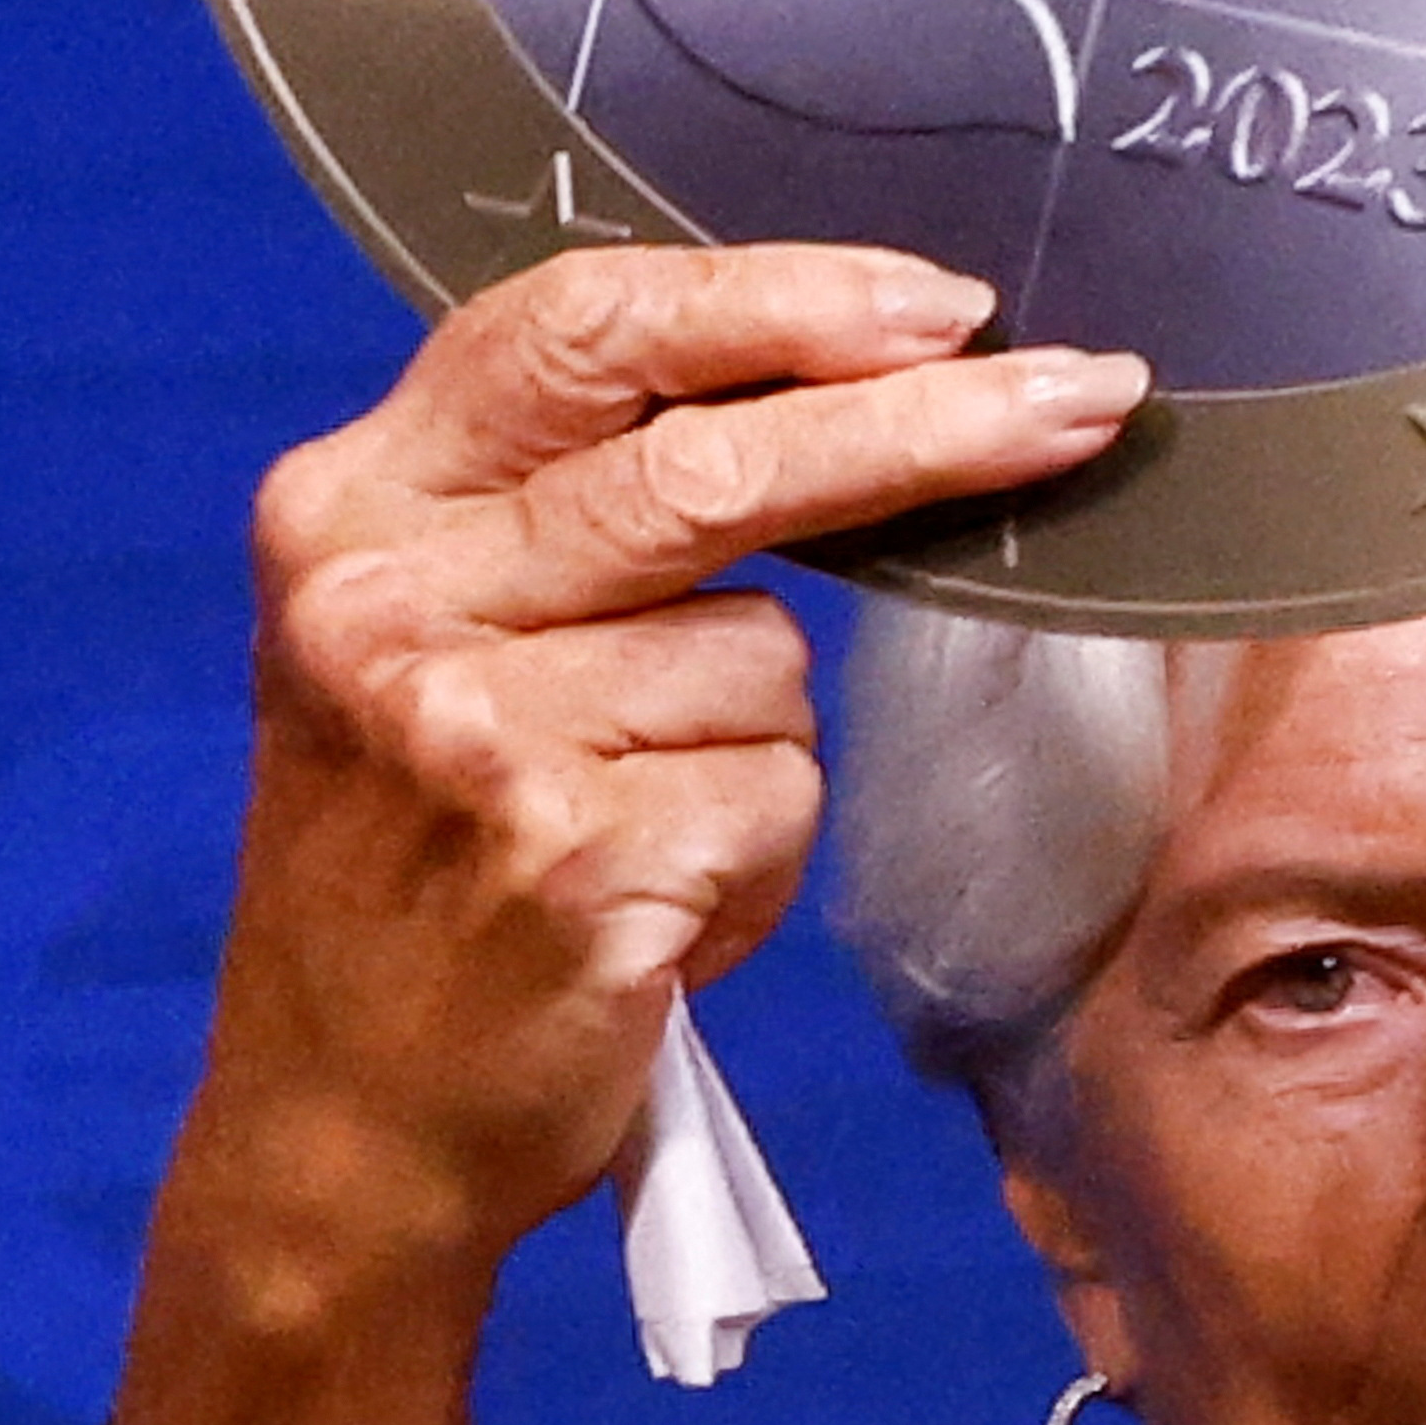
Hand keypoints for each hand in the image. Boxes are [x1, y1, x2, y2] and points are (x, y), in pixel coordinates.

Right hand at [93, 243, 1144, 1424]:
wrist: (341, 1127)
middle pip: (711, 465)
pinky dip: (756, 858)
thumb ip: (565, 502)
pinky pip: (775, 797)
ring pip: (768, 659)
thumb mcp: (427, 640)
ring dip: (759, 747)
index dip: (773, 297)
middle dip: (925, 427)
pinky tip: (656, 914)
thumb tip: (856, 374)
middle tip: (1084, 396)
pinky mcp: (570, 857)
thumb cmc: (421, 864)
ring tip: (642, 832)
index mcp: (347, 509)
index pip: (576, 326)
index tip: (941, 303)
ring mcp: (471, 732)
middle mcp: (384, 601)